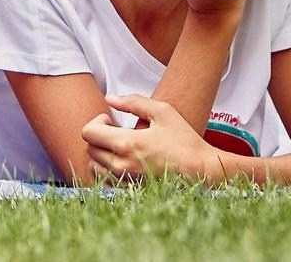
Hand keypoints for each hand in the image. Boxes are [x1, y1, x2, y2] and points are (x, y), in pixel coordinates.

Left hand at [81, 93, 217, 182]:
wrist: (202, 171)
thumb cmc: (184, 140)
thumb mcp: (162, 111)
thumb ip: (133, 101)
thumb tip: (110, 98)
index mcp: (126, 144)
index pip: (88, 132)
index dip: (96, 121)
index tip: (111, 119)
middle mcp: (121, 165)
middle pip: (89, 148)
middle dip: (98, 135)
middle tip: (117, 130)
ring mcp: (125, 181)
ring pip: (94, 166)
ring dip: (100, 153)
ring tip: (119, 146)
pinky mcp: (131, 191)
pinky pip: (106, 180)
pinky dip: (108, 169)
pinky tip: (124, 160)